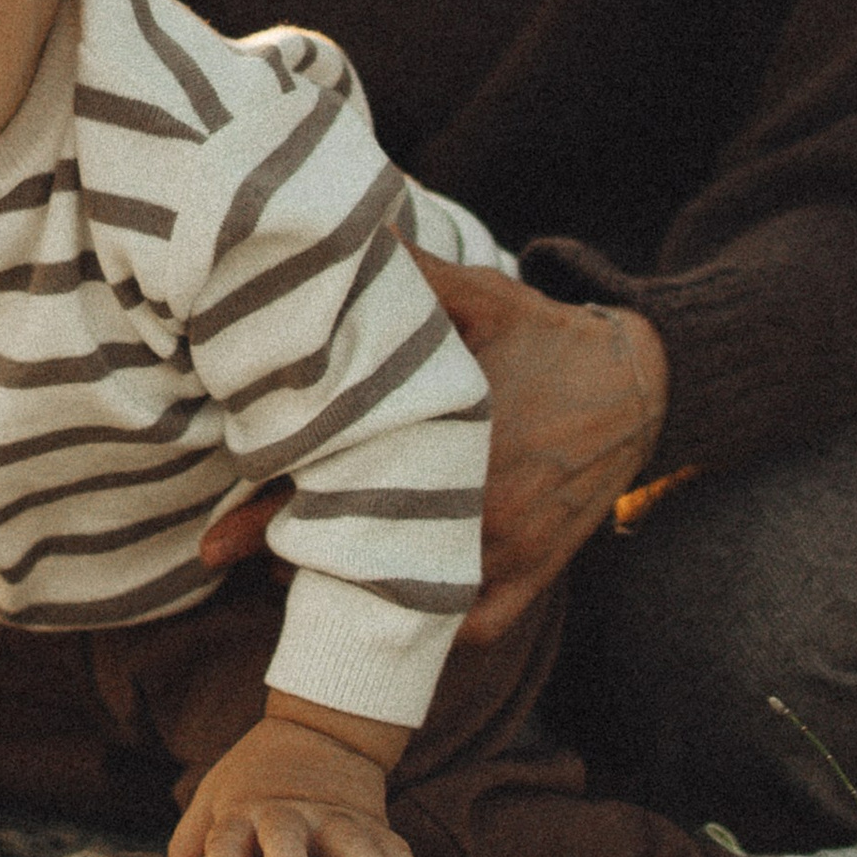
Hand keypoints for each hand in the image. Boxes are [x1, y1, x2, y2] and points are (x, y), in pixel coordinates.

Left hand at [165, 693, 417, 856]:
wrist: (316, 733)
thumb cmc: (251, 784)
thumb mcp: (212, 801)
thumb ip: (189, 849)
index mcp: (244, 811)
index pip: (226, 837)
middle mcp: (291, 813)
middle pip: (290, 838)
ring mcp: (338, 816)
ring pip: (357, 846)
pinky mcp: (374, 824)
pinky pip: (397, 854)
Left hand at [194, 256, 666, 645]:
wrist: (642, 383)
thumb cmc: (545, 335)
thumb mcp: (477, 293)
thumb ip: (409, 271)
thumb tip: (350, 231)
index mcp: (453, 435)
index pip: (342, 486)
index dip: (268, 516)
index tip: (214, 541)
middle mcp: (481, 501)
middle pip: (364, 549)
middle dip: (289, 558)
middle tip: (227, 558)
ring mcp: (511, 547)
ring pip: (414, 594)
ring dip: (353, 586)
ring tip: (290, 571)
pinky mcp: (539, 573)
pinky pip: (475, 625)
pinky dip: (430, 625)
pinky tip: (384, 606)